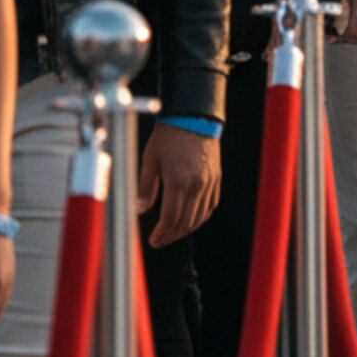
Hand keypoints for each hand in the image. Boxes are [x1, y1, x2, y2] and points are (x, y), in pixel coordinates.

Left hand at [138, 126, 221, 246]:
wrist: (194, 116)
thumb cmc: (170, 134)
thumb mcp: (150, 159)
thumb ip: (146, 187)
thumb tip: (140, 209)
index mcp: (179, 181)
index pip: (171, 218)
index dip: (162, 233)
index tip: (154, 240)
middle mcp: (197, 185)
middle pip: (186, 222)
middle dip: (172, 235)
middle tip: (161, 240)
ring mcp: (209, 183)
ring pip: (200, 217)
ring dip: (186, 229)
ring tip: (173, 233)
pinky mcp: (216, 179)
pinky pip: (210, 205)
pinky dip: (200, 217)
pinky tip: (191, 219)